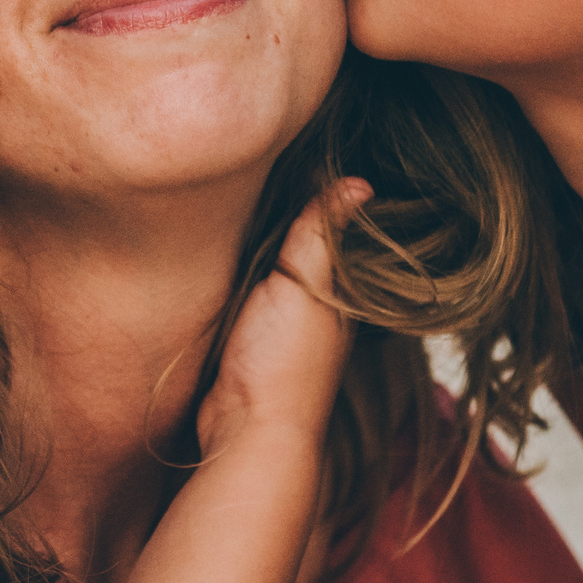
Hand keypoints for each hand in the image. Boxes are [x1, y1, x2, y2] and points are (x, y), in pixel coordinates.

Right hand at [197, 179, 371, 457]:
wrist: (247, 426)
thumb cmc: (284, 360)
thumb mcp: (304, 283)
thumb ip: (322, 235)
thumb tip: (360, 182)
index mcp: (340, 293)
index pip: (337, 232)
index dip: (324, 197)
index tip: (307, 155)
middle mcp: (317, 308)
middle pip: (307, 250)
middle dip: (292, 216)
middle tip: (265, 165)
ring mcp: (283, 325)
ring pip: (275, 270)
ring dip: (262, 243)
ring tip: (240, 195)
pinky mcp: (249, 338)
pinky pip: (249, 292)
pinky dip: (241, 271)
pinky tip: (222, 250)